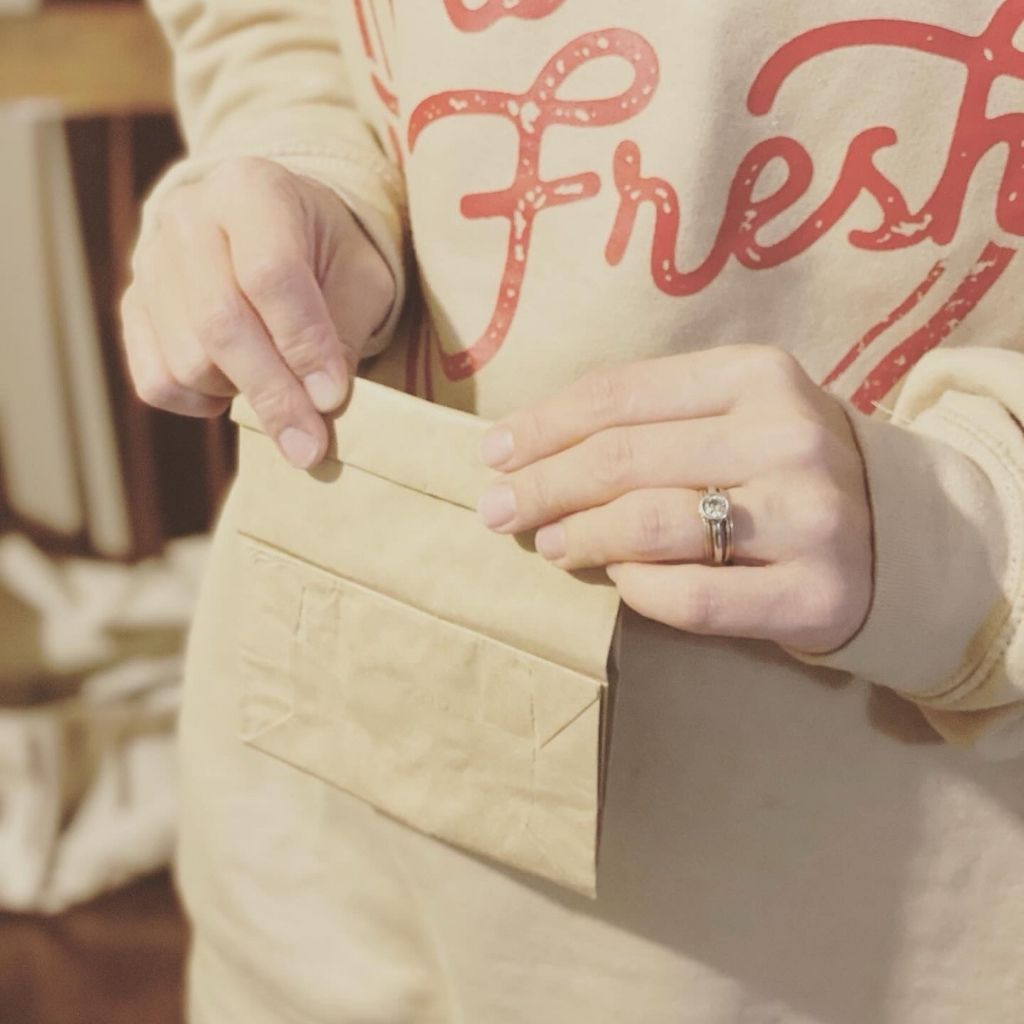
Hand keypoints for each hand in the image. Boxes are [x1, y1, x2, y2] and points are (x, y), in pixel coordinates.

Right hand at [119, 157, 395, 467]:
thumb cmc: (327, 253)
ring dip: (241, 394)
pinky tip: (234, 388)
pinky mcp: (132, 306)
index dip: (303, 344)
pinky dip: (198, 402)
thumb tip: (322, 405)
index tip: (332, 398)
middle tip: (310, 445)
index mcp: (252, 190)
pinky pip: (155, 379)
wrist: (271, 227)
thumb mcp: (360, 277)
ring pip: (186, 359)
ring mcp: (149, 262)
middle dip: (273, 394)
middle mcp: (188, 217)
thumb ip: (345, 332)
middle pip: (221, 323)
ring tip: (281, 390)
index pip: (270, 275)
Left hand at [476, 346, 873, 654]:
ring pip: (650, 525)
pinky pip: (693, 597)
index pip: (619, 395)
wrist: (900, 533)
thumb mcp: (734, 413)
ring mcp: (808, 517)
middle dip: (542, 486)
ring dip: (581, 536)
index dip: (543, 427)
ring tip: (550, 545)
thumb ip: (650, 418)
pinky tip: (619, 581)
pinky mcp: (814, 593)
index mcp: (757, 375)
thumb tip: (530, 447)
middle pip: (622, 459)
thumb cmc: (784, 467)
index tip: (494, 453)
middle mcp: (786, 436)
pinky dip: (639, 590)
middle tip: (496, 510)